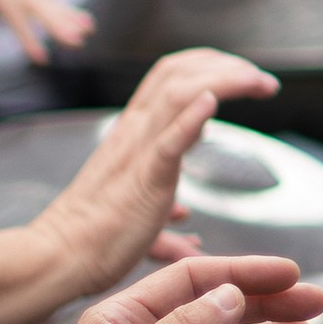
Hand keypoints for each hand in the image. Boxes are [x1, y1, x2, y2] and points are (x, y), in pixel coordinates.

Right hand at [21, 47, 280, 312]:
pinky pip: (168, 142)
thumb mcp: (137, 214)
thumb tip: (186, 227)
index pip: (168, 76)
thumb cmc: (95, 240)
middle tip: (263, 80)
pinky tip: (211, 103)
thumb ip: (164, 218)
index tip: (244, 73)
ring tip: (258, 84)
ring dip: (225, 81)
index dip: (208, 65)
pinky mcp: (144, 179)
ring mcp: (137, 152)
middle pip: (177, 72)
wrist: (60, 259)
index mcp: (132, 133)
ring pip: (177, 94)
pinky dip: (191, 119)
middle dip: (226, 65)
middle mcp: (134, 132)